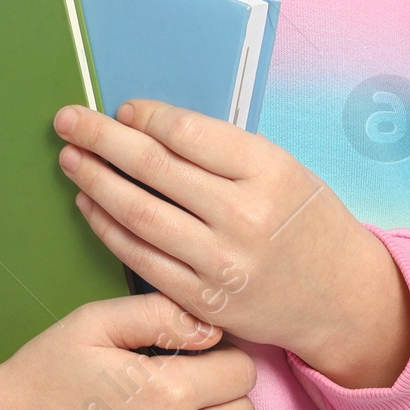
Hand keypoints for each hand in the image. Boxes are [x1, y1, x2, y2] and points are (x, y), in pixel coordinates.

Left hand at [53, 100, 409, 388]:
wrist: (341, 297)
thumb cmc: (305, 221)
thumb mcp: (283, 169)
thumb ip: (223, 151)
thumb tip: (148, 126)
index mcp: (268, 172)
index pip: (187, 134)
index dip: (145, 118)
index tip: (122, 109)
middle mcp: (243, 217)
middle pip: (153, 169)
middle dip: (101, 139)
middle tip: (68, 119)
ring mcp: (219, 264)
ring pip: (137, 214)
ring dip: (94, 181)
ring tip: (70, 157)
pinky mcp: (201, 300)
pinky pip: (139, 258)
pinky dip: (107, 228)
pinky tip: (89, 204)